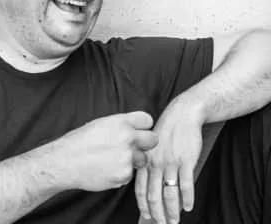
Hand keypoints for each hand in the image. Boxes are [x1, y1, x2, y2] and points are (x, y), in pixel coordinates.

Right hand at [52, 111, 157, 191]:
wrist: (65, 161)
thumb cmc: (80, 141)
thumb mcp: (101, 124)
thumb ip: (121, 125)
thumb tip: (135, 128)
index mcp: (121, 122)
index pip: (147, 120)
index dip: (143, 126)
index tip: (138, 131)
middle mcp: (127, 138)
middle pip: (153, 139)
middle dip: (145, 143)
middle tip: (133, 147)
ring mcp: (127, 158)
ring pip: (143, 159)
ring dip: (133, 161)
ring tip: (114, 159)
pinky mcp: (124, 175)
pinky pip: (131, 174)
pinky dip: (122, 173)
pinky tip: (107, 169)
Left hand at [135, 97, 203, 223]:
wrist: (182, 115)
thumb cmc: (165, 132)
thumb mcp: (150, 145)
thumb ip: (147, 163)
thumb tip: (147, 185)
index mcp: (145, 159)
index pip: (140, 187)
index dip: (143, 204)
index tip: (145, 216)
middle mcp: (156, 162)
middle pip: (154, 194)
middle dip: (157, 213)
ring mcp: (171, 162)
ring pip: (170, 193)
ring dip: (172, 210)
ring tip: (175, 221)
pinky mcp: (186, 160)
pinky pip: (186, 184)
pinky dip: (188, 198)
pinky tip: (189, 207)